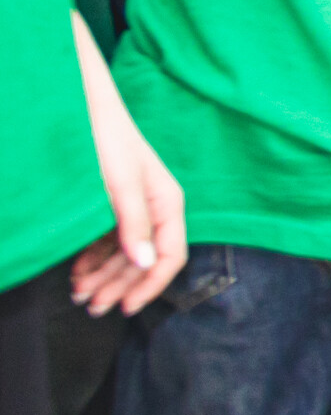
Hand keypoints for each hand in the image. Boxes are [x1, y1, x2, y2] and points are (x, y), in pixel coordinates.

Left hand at [69, 42, 183, 317]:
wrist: (77, 106)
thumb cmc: (104, 140)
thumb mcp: (120, 185)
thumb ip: (134, 225)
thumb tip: (145, 264)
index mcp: (166, 203)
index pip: (170, 255)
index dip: (150, 285)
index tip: (127, 307)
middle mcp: (152, 208)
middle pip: (143, 260)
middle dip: (119, 286)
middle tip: (92, 308)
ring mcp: (131, 207)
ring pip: (123, 254)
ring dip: (103, 277)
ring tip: (79, 294)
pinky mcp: (110, 204)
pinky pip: (107, 241)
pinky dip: (92, 261)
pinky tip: (78, 272)